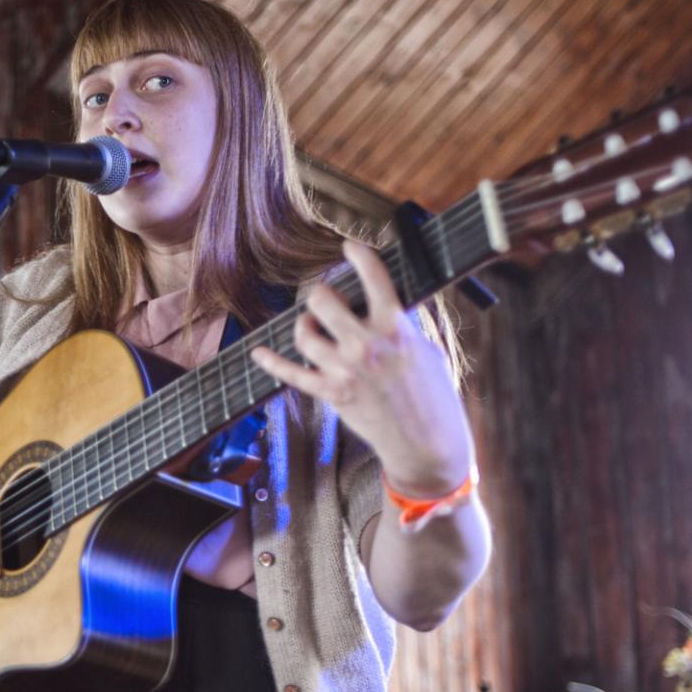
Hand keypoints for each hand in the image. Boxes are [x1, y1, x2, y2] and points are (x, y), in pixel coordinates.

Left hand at [250, 240, 473, 495]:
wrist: (425, 443)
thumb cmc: (433, 396)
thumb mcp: (425, 350)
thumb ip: (400, 327)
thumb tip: (380, 307)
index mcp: (396, 329)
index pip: (374, 279)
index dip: (359, 256)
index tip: (350, 247)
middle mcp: (366, 346)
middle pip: (323, 301)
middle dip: (320, 295)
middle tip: (323, 298)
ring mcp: (345, 370)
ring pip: (304, 334)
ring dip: (305, 325)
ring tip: (312, 325)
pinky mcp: (332, 394)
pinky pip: (292, 374)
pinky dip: (272, 362)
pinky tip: (258, 353)